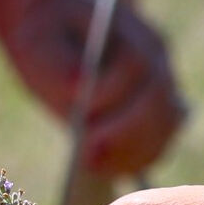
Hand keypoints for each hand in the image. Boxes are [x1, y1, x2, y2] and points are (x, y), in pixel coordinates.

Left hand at [7, 0, 185, 175]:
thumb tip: (77, 86)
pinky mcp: (156, 115)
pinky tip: (101, 170)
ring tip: (91, 168)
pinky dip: (133, 160)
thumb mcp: (39, 41)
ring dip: (131, 152)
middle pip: (159, 103)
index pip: (136, 65)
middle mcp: (158, 62)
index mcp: (134, 34)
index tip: (85, 127)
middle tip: (88, 161)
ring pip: (164, 129)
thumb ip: (56, 61)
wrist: (62, 35)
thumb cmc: (48, 34)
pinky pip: (156, 144)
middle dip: (126, 135)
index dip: (112, 94)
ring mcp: (164, 89)